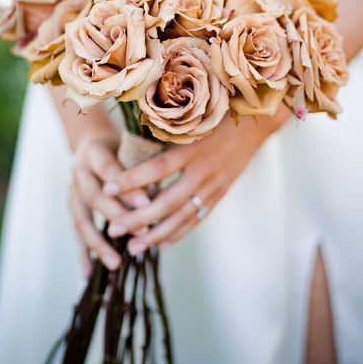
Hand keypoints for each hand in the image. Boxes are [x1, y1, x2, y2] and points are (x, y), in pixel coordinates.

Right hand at [69, 131, 150, 275]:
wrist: (92, 142)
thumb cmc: (121, 144)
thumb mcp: (130, 145)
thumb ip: (141, 164)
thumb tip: (162, 193)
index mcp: (93, 151)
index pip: (109, 168)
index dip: (126, 186)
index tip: (147, 202)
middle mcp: (78, 171)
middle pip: (93, 196)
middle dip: (117, 216)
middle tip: (141, 232)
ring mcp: (71, 190)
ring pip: (81, 218)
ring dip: (98, 243)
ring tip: (115, 263)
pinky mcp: (71, 206)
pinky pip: (76, 231)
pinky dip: (82, 253)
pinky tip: (88, 273)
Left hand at [103, 105, 291, 256]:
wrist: (254, 124)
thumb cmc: (215, 116)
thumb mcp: (191, 121)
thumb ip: (166, 134)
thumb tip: (131, 144)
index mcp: (192, 148)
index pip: (157, 167)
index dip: (133, 179)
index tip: (108, 189)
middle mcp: (203, 170)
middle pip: (167, 201)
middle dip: (139, 218)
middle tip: (113, 230)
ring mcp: (214, 185)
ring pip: (182, 216)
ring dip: (156, 234)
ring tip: (133, 247)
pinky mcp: (220, 194)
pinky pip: (197, 218)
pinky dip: (179, 233)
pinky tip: (160, 244)